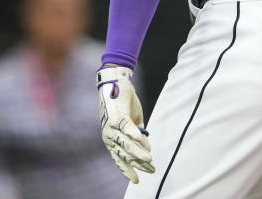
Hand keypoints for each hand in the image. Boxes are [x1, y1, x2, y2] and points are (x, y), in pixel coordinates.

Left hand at [97, 66, 153, 182]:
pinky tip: (142, 141)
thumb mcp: (133, 120)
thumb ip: (138, 136)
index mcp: (111, 138)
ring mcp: (112, 127)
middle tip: (152, 169)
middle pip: (125, 154)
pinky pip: (126, 128)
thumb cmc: (123, 102)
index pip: (119, 159)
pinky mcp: (117, 116)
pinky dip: (135, 135)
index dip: (128, 170)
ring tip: (150, 159)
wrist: (115, 81)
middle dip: (139, 164)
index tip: (137, 181)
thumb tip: (147, 149)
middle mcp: (109, 136)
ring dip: (138, 153)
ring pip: (127, 144)